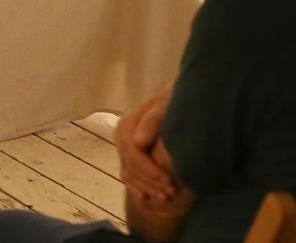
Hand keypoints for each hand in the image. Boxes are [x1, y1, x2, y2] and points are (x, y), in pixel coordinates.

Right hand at [115, 86, 176, 202]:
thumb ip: (153, 119)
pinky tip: (148, 197)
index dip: (149, 170)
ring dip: (146, 187)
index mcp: (126, 125)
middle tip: (172, 192)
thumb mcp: (165, 103)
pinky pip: (128, 176)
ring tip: (167, 196)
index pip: (133, 153)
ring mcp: (123, 147)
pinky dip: (138, 188)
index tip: (169, 180)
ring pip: (128, 174)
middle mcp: (121, 136)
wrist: (174, 97)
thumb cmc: (172, 100)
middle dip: (150, 182)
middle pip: (130, 166)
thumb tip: (138, 141)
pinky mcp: (129, 154)